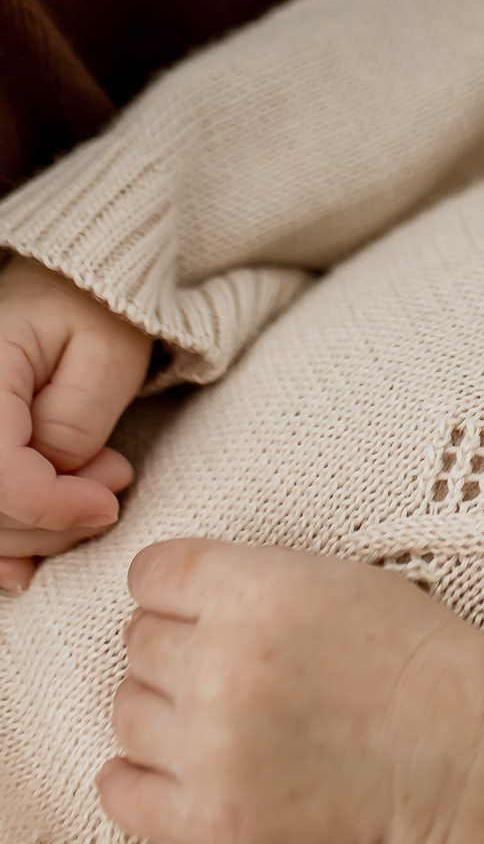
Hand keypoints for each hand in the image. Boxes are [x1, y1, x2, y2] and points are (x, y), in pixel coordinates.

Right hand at [0, 253, 153, 589]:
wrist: (66, 285)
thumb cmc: (92, 308)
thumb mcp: (107, 351)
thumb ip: (78, 420)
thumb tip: (62, 478)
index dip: (51, 505)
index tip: (107, 504)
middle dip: (53, 518)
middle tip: (113, 484)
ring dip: (36, 531)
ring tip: (95, 489)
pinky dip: (3, 543)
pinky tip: (31, 559)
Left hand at [99, 537, 483, 843]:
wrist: (459, 746)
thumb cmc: (407, 653)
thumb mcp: (331, 577)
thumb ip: (245, 580)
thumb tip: (166, 603)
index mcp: (253, 592)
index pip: (150, 575)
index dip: (172, 589)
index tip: (192, 606)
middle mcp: (220, 665)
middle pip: (138, 643)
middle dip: (175, 648)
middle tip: (226, 664)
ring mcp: (211, 748)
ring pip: (126, 714)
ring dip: (160, 710)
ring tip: (211, 715)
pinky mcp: (215, 818)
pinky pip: (123, 797)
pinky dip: (130, 782)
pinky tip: (159, 769)